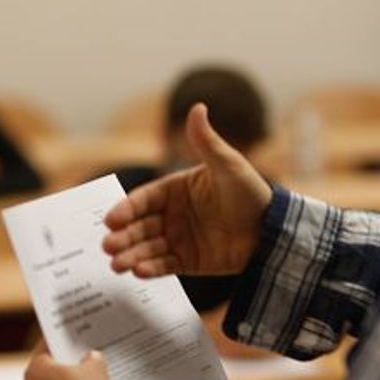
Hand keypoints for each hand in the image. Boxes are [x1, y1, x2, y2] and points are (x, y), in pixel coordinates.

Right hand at [103, 104, 271, 277]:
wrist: (272, 230)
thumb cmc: (250, 192)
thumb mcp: (228, 165)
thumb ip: (207, 141)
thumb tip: (198, 107)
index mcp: (174, 190)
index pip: (143, 199)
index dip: (126, 209)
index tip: (110, 220)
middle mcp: (171, 215)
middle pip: (139, 226)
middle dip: (122, 236)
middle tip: (107, 246)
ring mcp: (178, 239)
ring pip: (147, 247)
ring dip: (130, 255)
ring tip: (117, 264)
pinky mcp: (188, 262)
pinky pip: (164, 266)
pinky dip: (150, 269)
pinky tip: (139, 272)